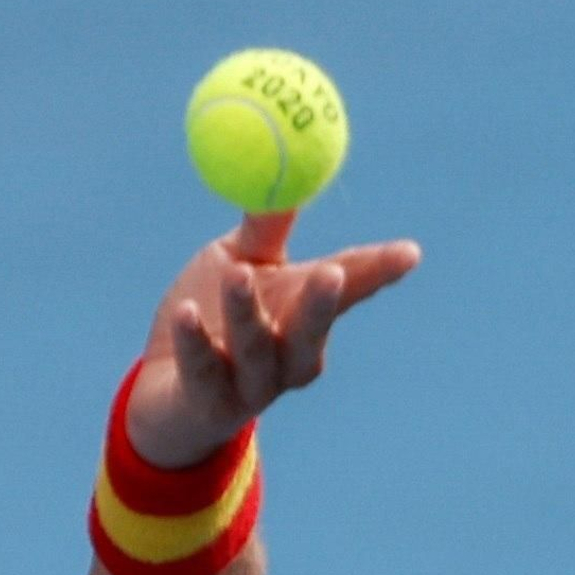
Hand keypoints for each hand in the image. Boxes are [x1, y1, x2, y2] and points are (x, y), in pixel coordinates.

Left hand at [126, 212, 421, 468]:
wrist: (166, 394)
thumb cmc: (210, 320)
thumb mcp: (233, 264)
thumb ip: (262, 230)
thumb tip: (285, 172)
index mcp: (303, 315)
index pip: (348, 291)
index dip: (378, 272)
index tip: (409, 252)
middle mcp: (288, 356)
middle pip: (311, 331)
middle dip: (323, 304)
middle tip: (333, 272)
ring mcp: (252, 385)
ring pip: (256, 349)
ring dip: (248, 313)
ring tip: (237, 274)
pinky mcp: (209, 403)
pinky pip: (202, 370)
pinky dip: (195, 340)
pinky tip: (185, 312)